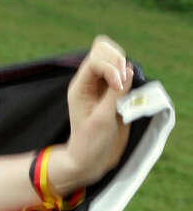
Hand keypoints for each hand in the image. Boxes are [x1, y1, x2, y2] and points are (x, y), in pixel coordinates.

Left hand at [50, 35, 132, 193]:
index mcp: (80, 87)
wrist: (92, 159)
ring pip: (114, 60)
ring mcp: (102, 86)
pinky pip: (124, 74)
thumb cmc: (91, 142)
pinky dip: (130, 77)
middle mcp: (90, 83)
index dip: (110, 66)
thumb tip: (128, 69)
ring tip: (126, 85)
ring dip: (124, 67)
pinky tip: (129, 89)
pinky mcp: (115, 93)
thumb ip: (115, 94)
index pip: (95, 59)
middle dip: (117, 60)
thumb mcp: (103, 119)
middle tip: (123, 81)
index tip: (119, 84)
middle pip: (103, 51)